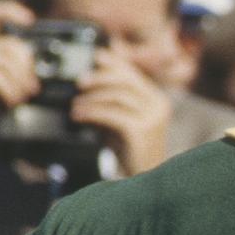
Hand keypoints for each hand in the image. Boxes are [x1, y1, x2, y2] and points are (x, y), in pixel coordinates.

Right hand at [0, 1, 39, 159]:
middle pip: (13, 46)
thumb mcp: (3, 76)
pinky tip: (10, 103)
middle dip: (28, 70)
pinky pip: (3, 80)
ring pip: (11, 65)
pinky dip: (13, 94)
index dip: (10, 10)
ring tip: (19, 98)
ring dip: (22, 86)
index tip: (30, 20)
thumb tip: (31, 55)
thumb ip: (13, 61)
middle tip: (32, 89)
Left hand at [71, 48, 170, 173]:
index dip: (114, 62)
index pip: (133, 73)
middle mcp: (158, 105)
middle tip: (79, 82)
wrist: (143, 179)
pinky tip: (80, 116)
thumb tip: (89, 81)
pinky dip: (92, 112)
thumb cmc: (130, 150)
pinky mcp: (142, 130)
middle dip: (99, 77)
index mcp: (156, 99)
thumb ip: (111, 101)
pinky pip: (112, 114)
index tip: (95, 55)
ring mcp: (152, 118)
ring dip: (92, 98)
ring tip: (75, 106)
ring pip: (117, 95)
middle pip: (126, 80)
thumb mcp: (120, 119)